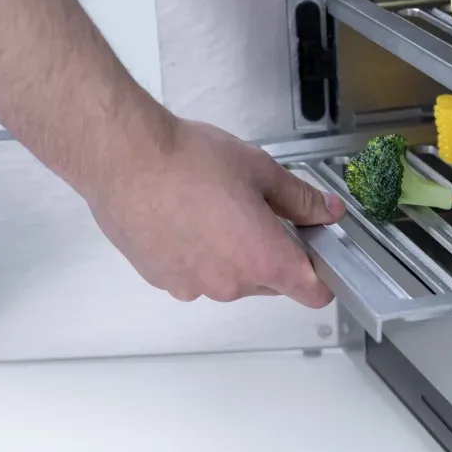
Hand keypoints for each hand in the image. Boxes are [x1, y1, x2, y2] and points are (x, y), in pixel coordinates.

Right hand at [85, 116, 345, 305]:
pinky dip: (199, 255)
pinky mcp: (164, 280)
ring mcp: (195, 287)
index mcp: (264, 259)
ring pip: (232, 279)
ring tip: (214, 209)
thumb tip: (327, 212)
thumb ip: (302, 199)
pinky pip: (197, 275)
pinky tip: (186, 219)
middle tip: (257, 210)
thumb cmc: (188, 161)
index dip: (323, 276)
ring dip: (233, 254)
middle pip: (272, 282)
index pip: (313, 293)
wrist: (124, 157)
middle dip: (272, 252)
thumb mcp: (262, 171)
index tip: (319, 256)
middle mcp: (231, 284)